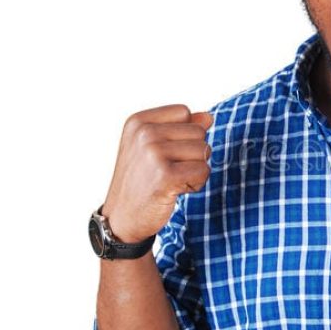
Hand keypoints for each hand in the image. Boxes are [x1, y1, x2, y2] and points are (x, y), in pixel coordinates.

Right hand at [102, 104, 212, 242]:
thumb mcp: (153, 146)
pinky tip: (175, 190)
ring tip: (171, 180)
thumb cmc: (141, 180)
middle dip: (193, 154)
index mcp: (138, 121)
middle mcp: (144, 133)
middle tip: (168, 170)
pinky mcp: (166, 175)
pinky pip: (204, 170)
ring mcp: (154, 153)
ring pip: (204, 150)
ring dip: (195, 170)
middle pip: (199, 131)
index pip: (185, 112)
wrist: (122, 218)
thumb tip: (208, 117)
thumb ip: (181, 127)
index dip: (184, 134)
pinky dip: (196, 184)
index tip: (165, 152)